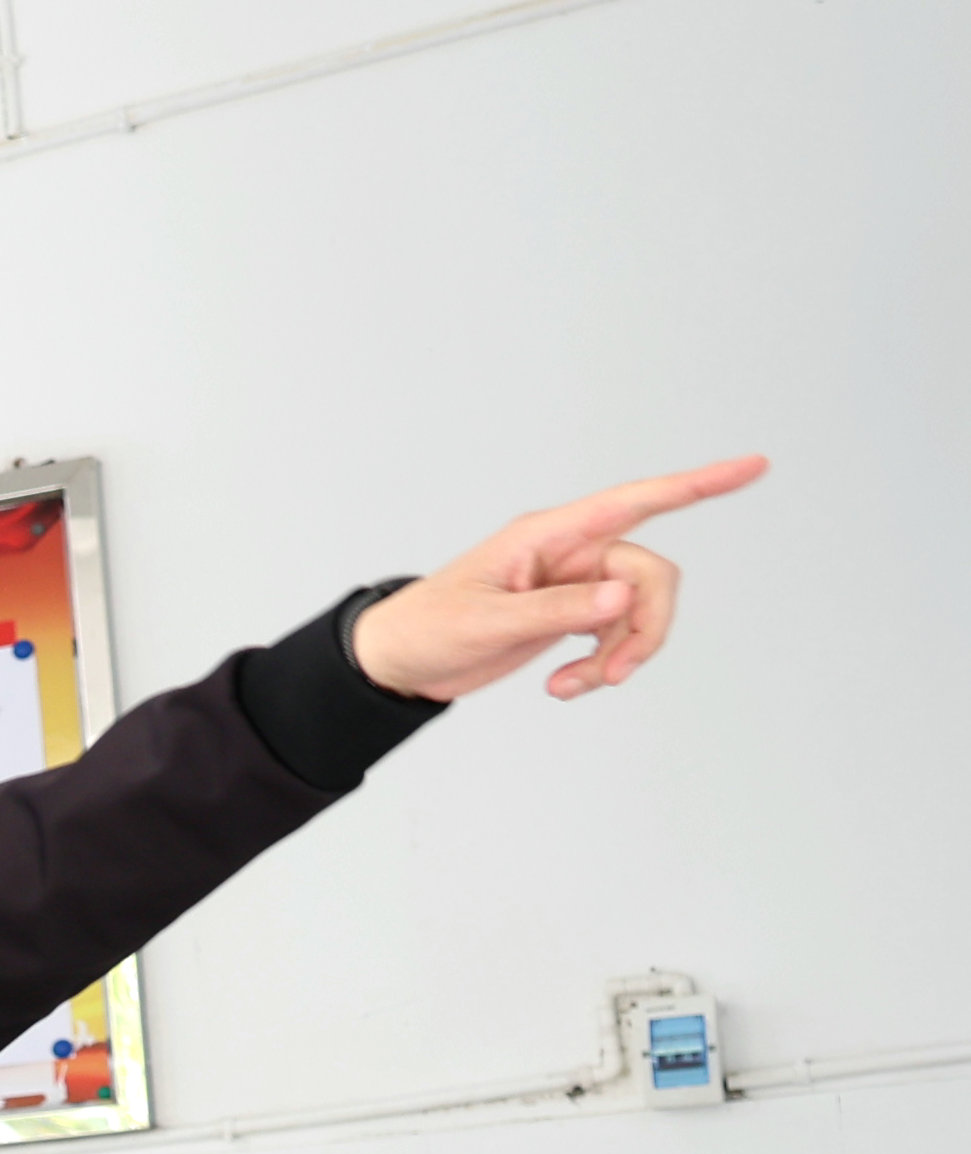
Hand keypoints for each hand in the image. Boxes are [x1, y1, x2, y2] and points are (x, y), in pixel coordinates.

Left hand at [346, 456, 763, 704]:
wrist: (398, 662)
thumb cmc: (428, 627)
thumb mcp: (489, 622)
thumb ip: (558, 610)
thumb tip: (624, 597)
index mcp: (550, 535)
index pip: (637, 500)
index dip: (698, 484)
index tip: (754, 467)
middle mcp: (571, 552)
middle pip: (651, 576)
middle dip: (646, 627)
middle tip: (614, 674)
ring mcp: (575, 584)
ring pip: (639, 610)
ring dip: (621, 654)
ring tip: (573, 686)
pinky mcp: (570, 615)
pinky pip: (614, 634)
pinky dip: (601, 664)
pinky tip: (563, 687)